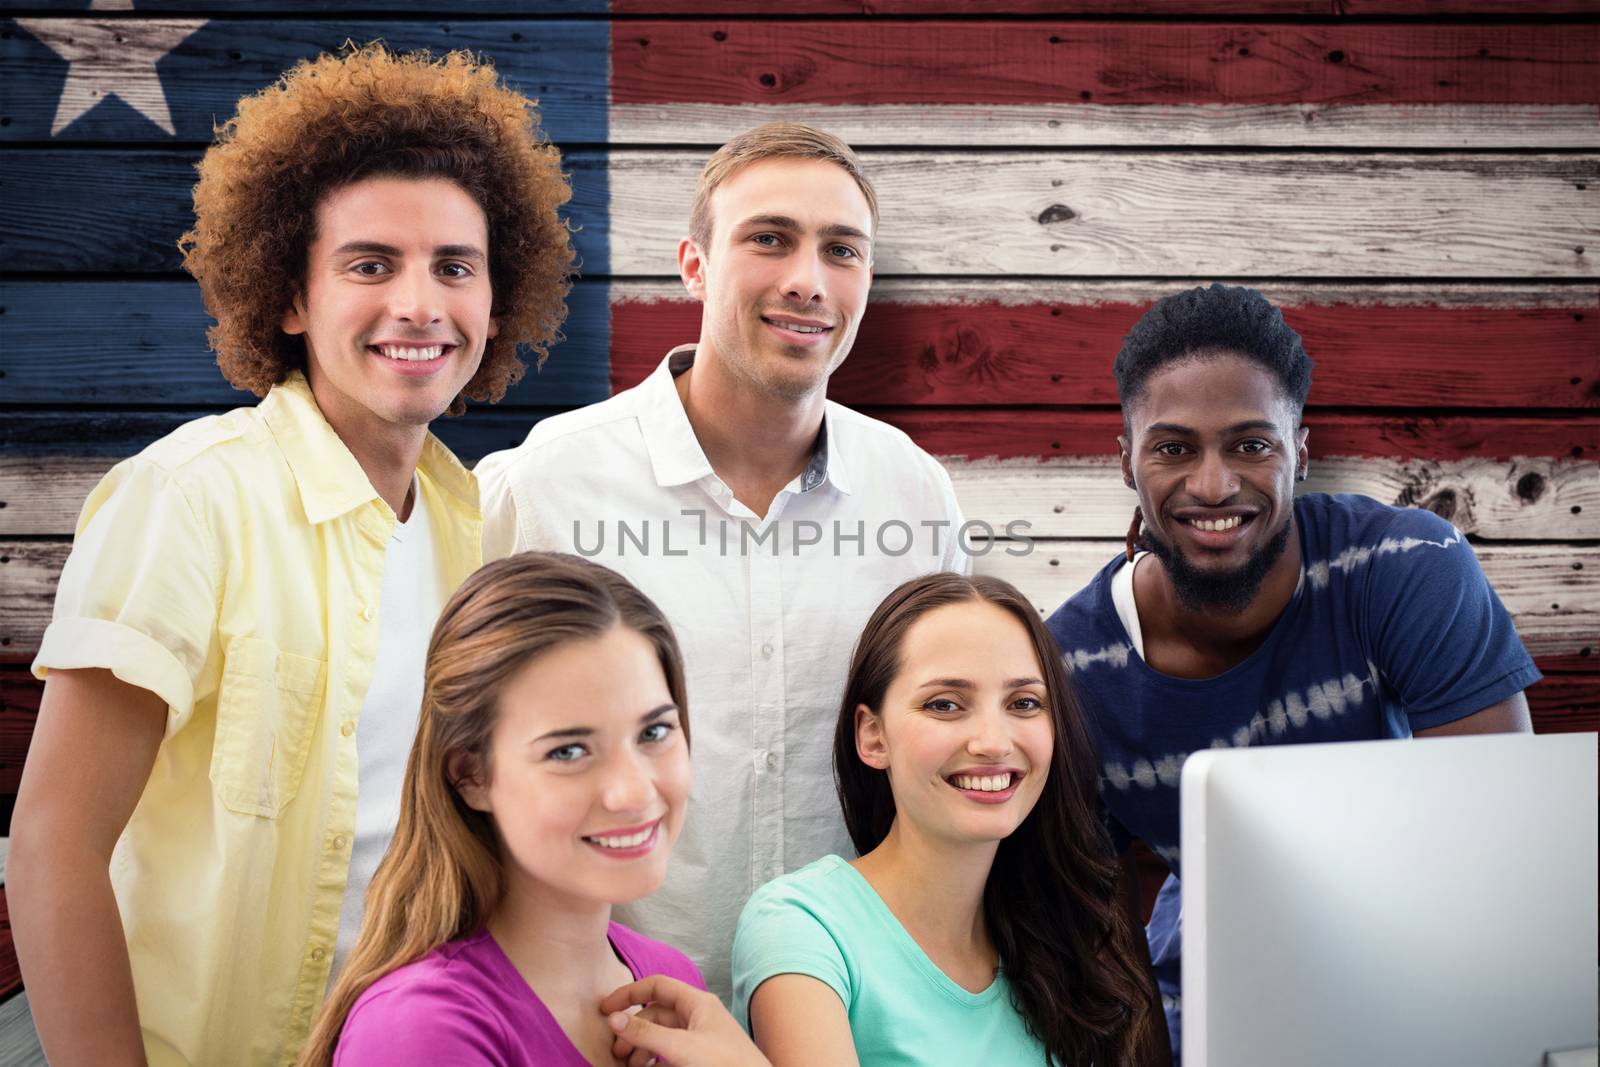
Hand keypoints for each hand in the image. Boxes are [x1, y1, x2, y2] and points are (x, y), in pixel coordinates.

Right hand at [601, 974, 771, 1066]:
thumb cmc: (726, 1064)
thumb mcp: (680, 1047)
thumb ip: (646, 1032)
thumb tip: (614, 1018)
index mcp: (698, 1003)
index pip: (657, 986)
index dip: (629, 994)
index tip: (606, 1009)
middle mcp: (699, 1017)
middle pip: (656, 1013)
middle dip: (633, 1029)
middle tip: (616, 1049)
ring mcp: (701, 1038)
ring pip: (662, 1036)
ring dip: (642, 1048)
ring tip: (628, 1065)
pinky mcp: (701, 1058)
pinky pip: (671, 1053)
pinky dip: (655, 1060)